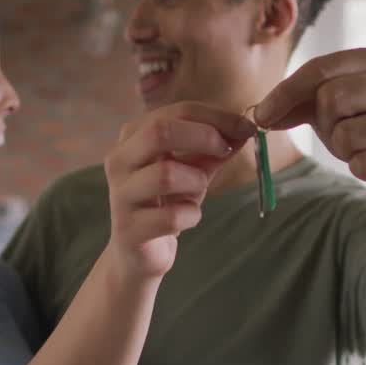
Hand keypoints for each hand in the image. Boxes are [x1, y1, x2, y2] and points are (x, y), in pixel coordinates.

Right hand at [104, 102, 254, 278]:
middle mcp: (119, 160)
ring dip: (196, 182)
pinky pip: (172, 216)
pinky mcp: (129, 229)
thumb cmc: (167, 202)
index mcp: (133, 136)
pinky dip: (191, 215)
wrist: (139, 253)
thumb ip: (214, 148)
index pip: (176, 111)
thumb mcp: (194, 169)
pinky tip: (187, 218)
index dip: (215, 116)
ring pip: (167, 175)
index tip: (246, 127)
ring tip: (197, 193)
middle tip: (226, 151)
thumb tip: (244, 127)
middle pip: (160, 132)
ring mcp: (120, 195)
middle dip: (204, 137)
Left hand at [256, 46, 365, 201]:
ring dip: (342, 148)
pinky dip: (358, 168)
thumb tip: (258, 114)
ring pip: (345, 134)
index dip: (285, 92)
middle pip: (331, 98)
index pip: (319, 67)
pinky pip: (361, 163)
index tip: (262, 116)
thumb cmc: (362, 128)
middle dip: (324, 122)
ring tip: (361, 147)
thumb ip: (293, 101)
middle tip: (339, 131)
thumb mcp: (327, 106)